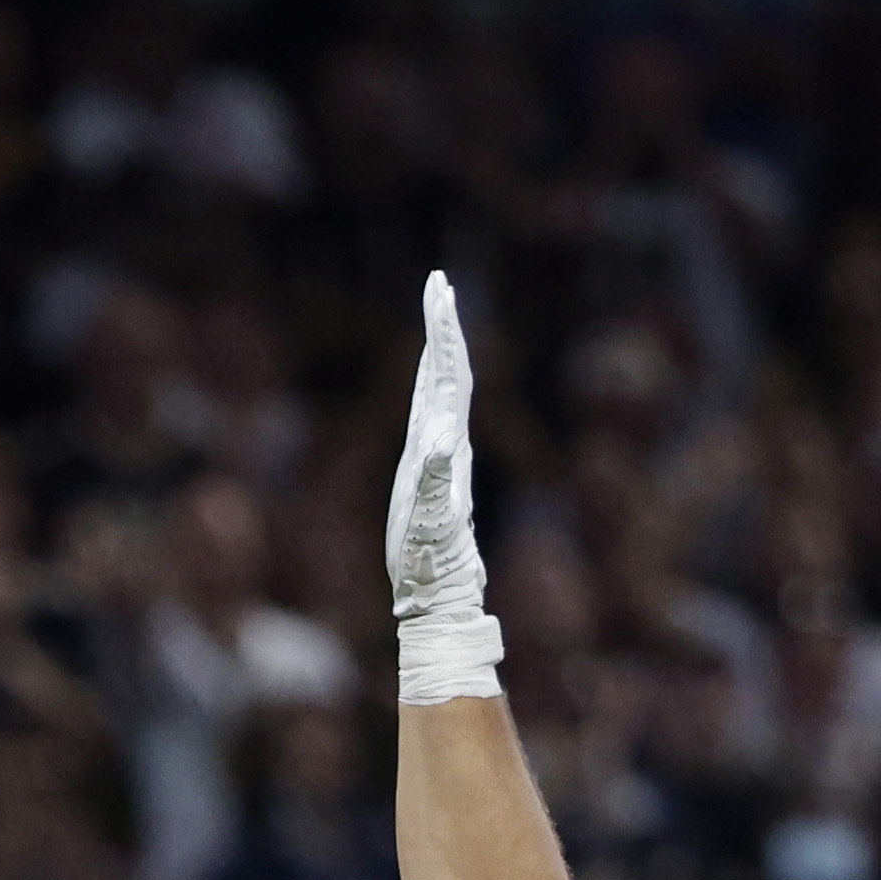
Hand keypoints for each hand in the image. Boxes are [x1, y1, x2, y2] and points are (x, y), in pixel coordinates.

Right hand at [384, 272, 490, 629]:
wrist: (443, 596)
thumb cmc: (431, 565)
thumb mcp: (430, 523)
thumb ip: (435, 480)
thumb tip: (443, 437)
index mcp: (447, 446)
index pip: (448, 376)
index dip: (443, 333)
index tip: (439, 292)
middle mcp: (449, 444)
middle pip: (450, 372)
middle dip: (443, 326)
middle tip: (438, 283)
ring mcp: (444, 457)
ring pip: (445, 389)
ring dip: (440, 350)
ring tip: (436, 316)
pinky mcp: (435, 471)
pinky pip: (434, 414)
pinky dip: (431, 386)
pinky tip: (430, 382)